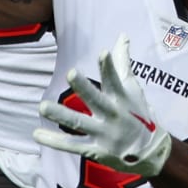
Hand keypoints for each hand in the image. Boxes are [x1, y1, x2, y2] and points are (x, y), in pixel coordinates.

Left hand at [33, 34, 172, 176]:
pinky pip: (72, 144)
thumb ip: (122, 62)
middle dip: (85, 88)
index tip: (103, 52)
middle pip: (96, 100)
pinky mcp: (95, 149)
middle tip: (71, 73)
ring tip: (42, 106)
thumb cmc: (137, 113)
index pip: (115, 80)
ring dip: (61, 115)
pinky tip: (36, 133)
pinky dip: (54, 140)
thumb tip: (122, 35)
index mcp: (120, 98)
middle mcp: (112, 114)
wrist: (150, 152)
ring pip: (79, 123)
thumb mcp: (132, 88)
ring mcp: (103, 133)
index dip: (109, 67)